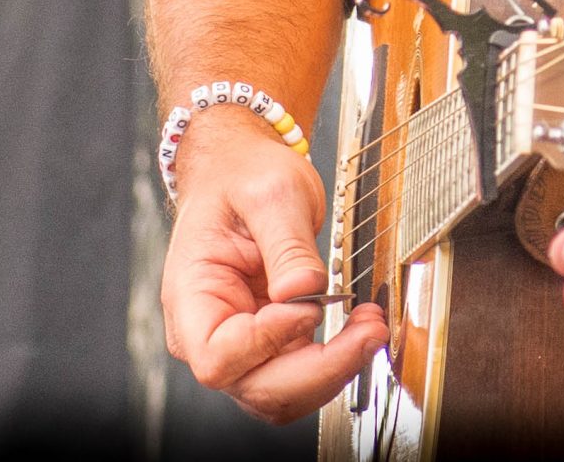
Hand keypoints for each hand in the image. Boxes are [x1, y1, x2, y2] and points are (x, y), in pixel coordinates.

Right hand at [159, 109, 387, 420]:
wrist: (240, 171)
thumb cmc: (242, 178)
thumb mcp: (271, 193)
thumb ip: (287, 244)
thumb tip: (304, 293)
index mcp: (192, 300)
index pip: (220, 356)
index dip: (268, 342)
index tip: (311, 306)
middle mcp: (210, 334)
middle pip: (257, 388)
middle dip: (320, 370)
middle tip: (369, 330)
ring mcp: (242, 343)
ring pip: (283, 393)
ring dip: (333, 370)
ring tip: (371, 326)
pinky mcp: (273, 341)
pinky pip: (302, 372)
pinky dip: (336, 360)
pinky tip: (361, 326)